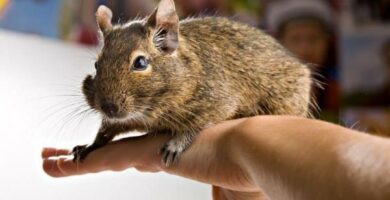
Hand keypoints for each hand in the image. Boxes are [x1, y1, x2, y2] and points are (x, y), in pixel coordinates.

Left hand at [42, 118, 267, 199]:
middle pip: (114, 150)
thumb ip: (217, 195)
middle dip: (88, 153)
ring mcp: (151, 150)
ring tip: (49, 160)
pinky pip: (103, 159)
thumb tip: (222, 197)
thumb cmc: (245, 172)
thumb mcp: (224, 191)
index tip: (102, 158)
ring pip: (102, 153)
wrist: (251, 149)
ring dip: (74, 159)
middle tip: (62, 155)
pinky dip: (78, 165)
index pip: (136, 155)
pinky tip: (57, 166)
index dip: (117, 155)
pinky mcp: (147, 154)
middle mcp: (158, 149)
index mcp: (174, 155)